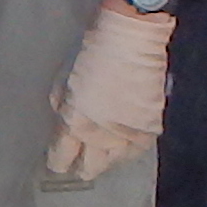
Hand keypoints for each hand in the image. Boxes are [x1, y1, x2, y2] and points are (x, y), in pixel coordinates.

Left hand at [45, 1, 173, 184]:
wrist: (130, 39)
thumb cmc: (91, 52)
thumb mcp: (63, 80)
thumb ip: (62, 106)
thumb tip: (64, 119)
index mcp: (73, 122)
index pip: (62, 156)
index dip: (58, 161)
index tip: (58, 161)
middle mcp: (99, 135)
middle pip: (90, 166)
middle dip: (82, 166)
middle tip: (80, 164)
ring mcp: (126, 133)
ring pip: (114, 162)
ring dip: (106, 159)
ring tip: (102, 155)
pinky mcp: (148, 127)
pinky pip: (136, 150)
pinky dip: (128, 151)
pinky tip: (123, 147)